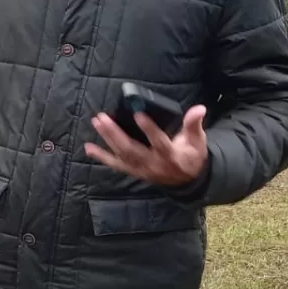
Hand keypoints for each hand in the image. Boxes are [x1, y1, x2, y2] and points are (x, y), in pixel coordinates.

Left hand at [85, 105, 208, 187]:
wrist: (188, 180)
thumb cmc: (192, 155)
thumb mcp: (197, 140)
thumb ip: (194, 124)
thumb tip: (199, 108)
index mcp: (171, 155)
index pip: (159, 142)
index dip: (149, 129)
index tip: (138, 114)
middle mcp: (153, 164)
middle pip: (132, 149)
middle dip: (115, 133)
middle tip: (103, 117)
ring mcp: (141, 169)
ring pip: (121, 155)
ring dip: (107, 139)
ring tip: (97, 122)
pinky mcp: (134, 171)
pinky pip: (116, 164)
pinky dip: (101, 156)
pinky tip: (88, 147)